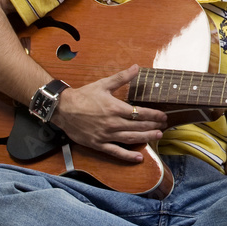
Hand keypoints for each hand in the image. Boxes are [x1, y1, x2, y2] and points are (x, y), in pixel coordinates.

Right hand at [50, 65, 168, 161]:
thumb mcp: (103, 84)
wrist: (63, 108)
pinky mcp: (98, 144)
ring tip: (157, 137)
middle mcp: (112, 123)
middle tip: (164, 127)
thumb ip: (122, 77)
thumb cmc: (84, 96)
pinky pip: (115, 152)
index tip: (163, 116)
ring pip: (130, 139)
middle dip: (153, 126)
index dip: (154, 115)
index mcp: (115, 108)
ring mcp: (105, 135)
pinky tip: (138, 158)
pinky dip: (127, 156)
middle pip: (138, 126)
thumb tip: (137, 67)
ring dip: (146, 138)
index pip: (140, 113)